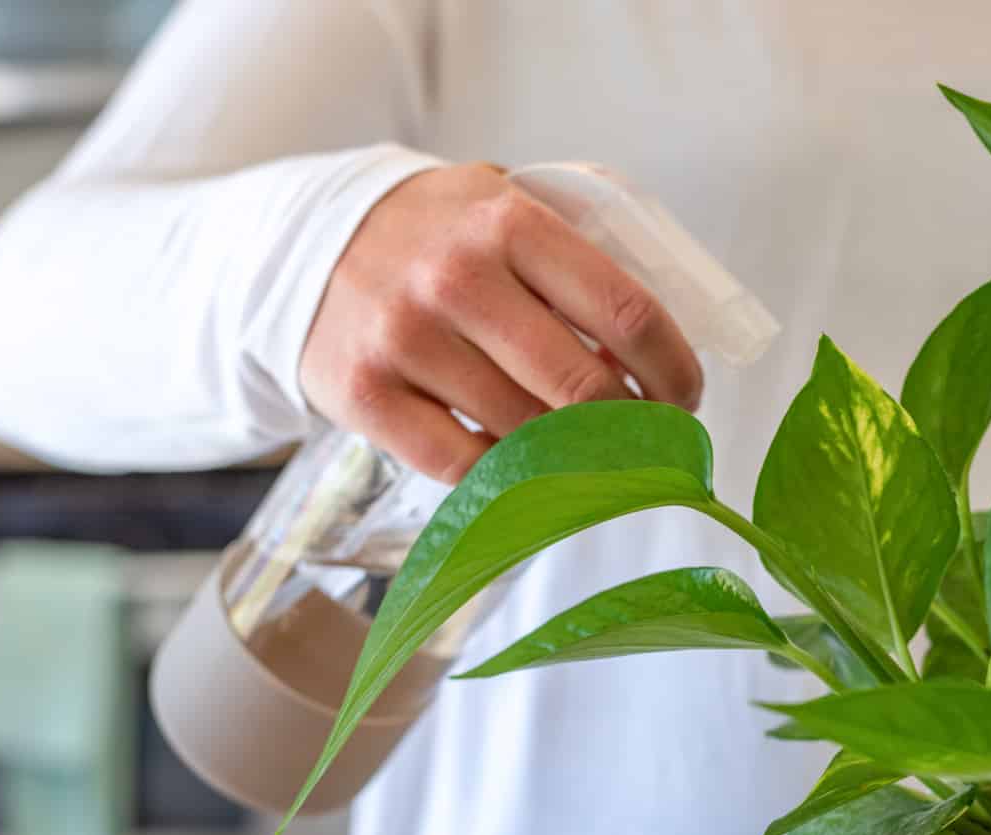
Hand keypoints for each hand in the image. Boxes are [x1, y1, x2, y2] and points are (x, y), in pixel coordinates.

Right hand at [300, 162, 701, 482]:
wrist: (304, 246)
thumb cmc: (435, 234)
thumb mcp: (504, 201)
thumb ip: (581, 244)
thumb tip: (665, 334)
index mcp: (509, 222)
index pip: (627, 312)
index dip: (674, 370)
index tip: (686, 396)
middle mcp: (456, 280)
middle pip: (584, 390)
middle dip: (637, 429)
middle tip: (652, 440)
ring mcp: (405, 341)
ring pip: (528, 437)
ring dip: (577, 458)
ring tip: (595, 455)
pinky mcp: (365, 397)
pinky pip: (466, 467)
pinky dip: (508, 477)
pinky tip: (526, 463)